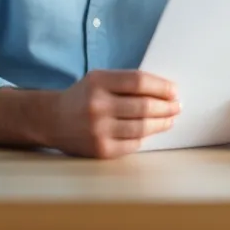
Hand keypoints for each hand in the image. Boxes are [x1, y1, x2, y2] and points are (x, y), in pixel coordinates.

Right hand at [46, 71, 179, 157]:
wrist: (53, 120)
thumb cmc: (83, 97)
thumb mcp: (99, 79)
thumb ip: (126, 83)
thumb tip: (164, 92)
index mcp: (98, 82)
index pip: (139, 82)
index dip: (161, 86)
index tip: (174, 91)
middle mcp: (98, 105)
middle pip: (144, 106)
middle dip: (167, 107)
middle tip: (177, 107)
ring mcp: (99, 130)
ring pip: (142, 128)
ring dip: (161, 124)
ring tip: (169, 120)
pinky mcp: (101, 150)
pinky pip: (133, 144)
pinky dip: (144, 138)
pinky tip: (149, 132)